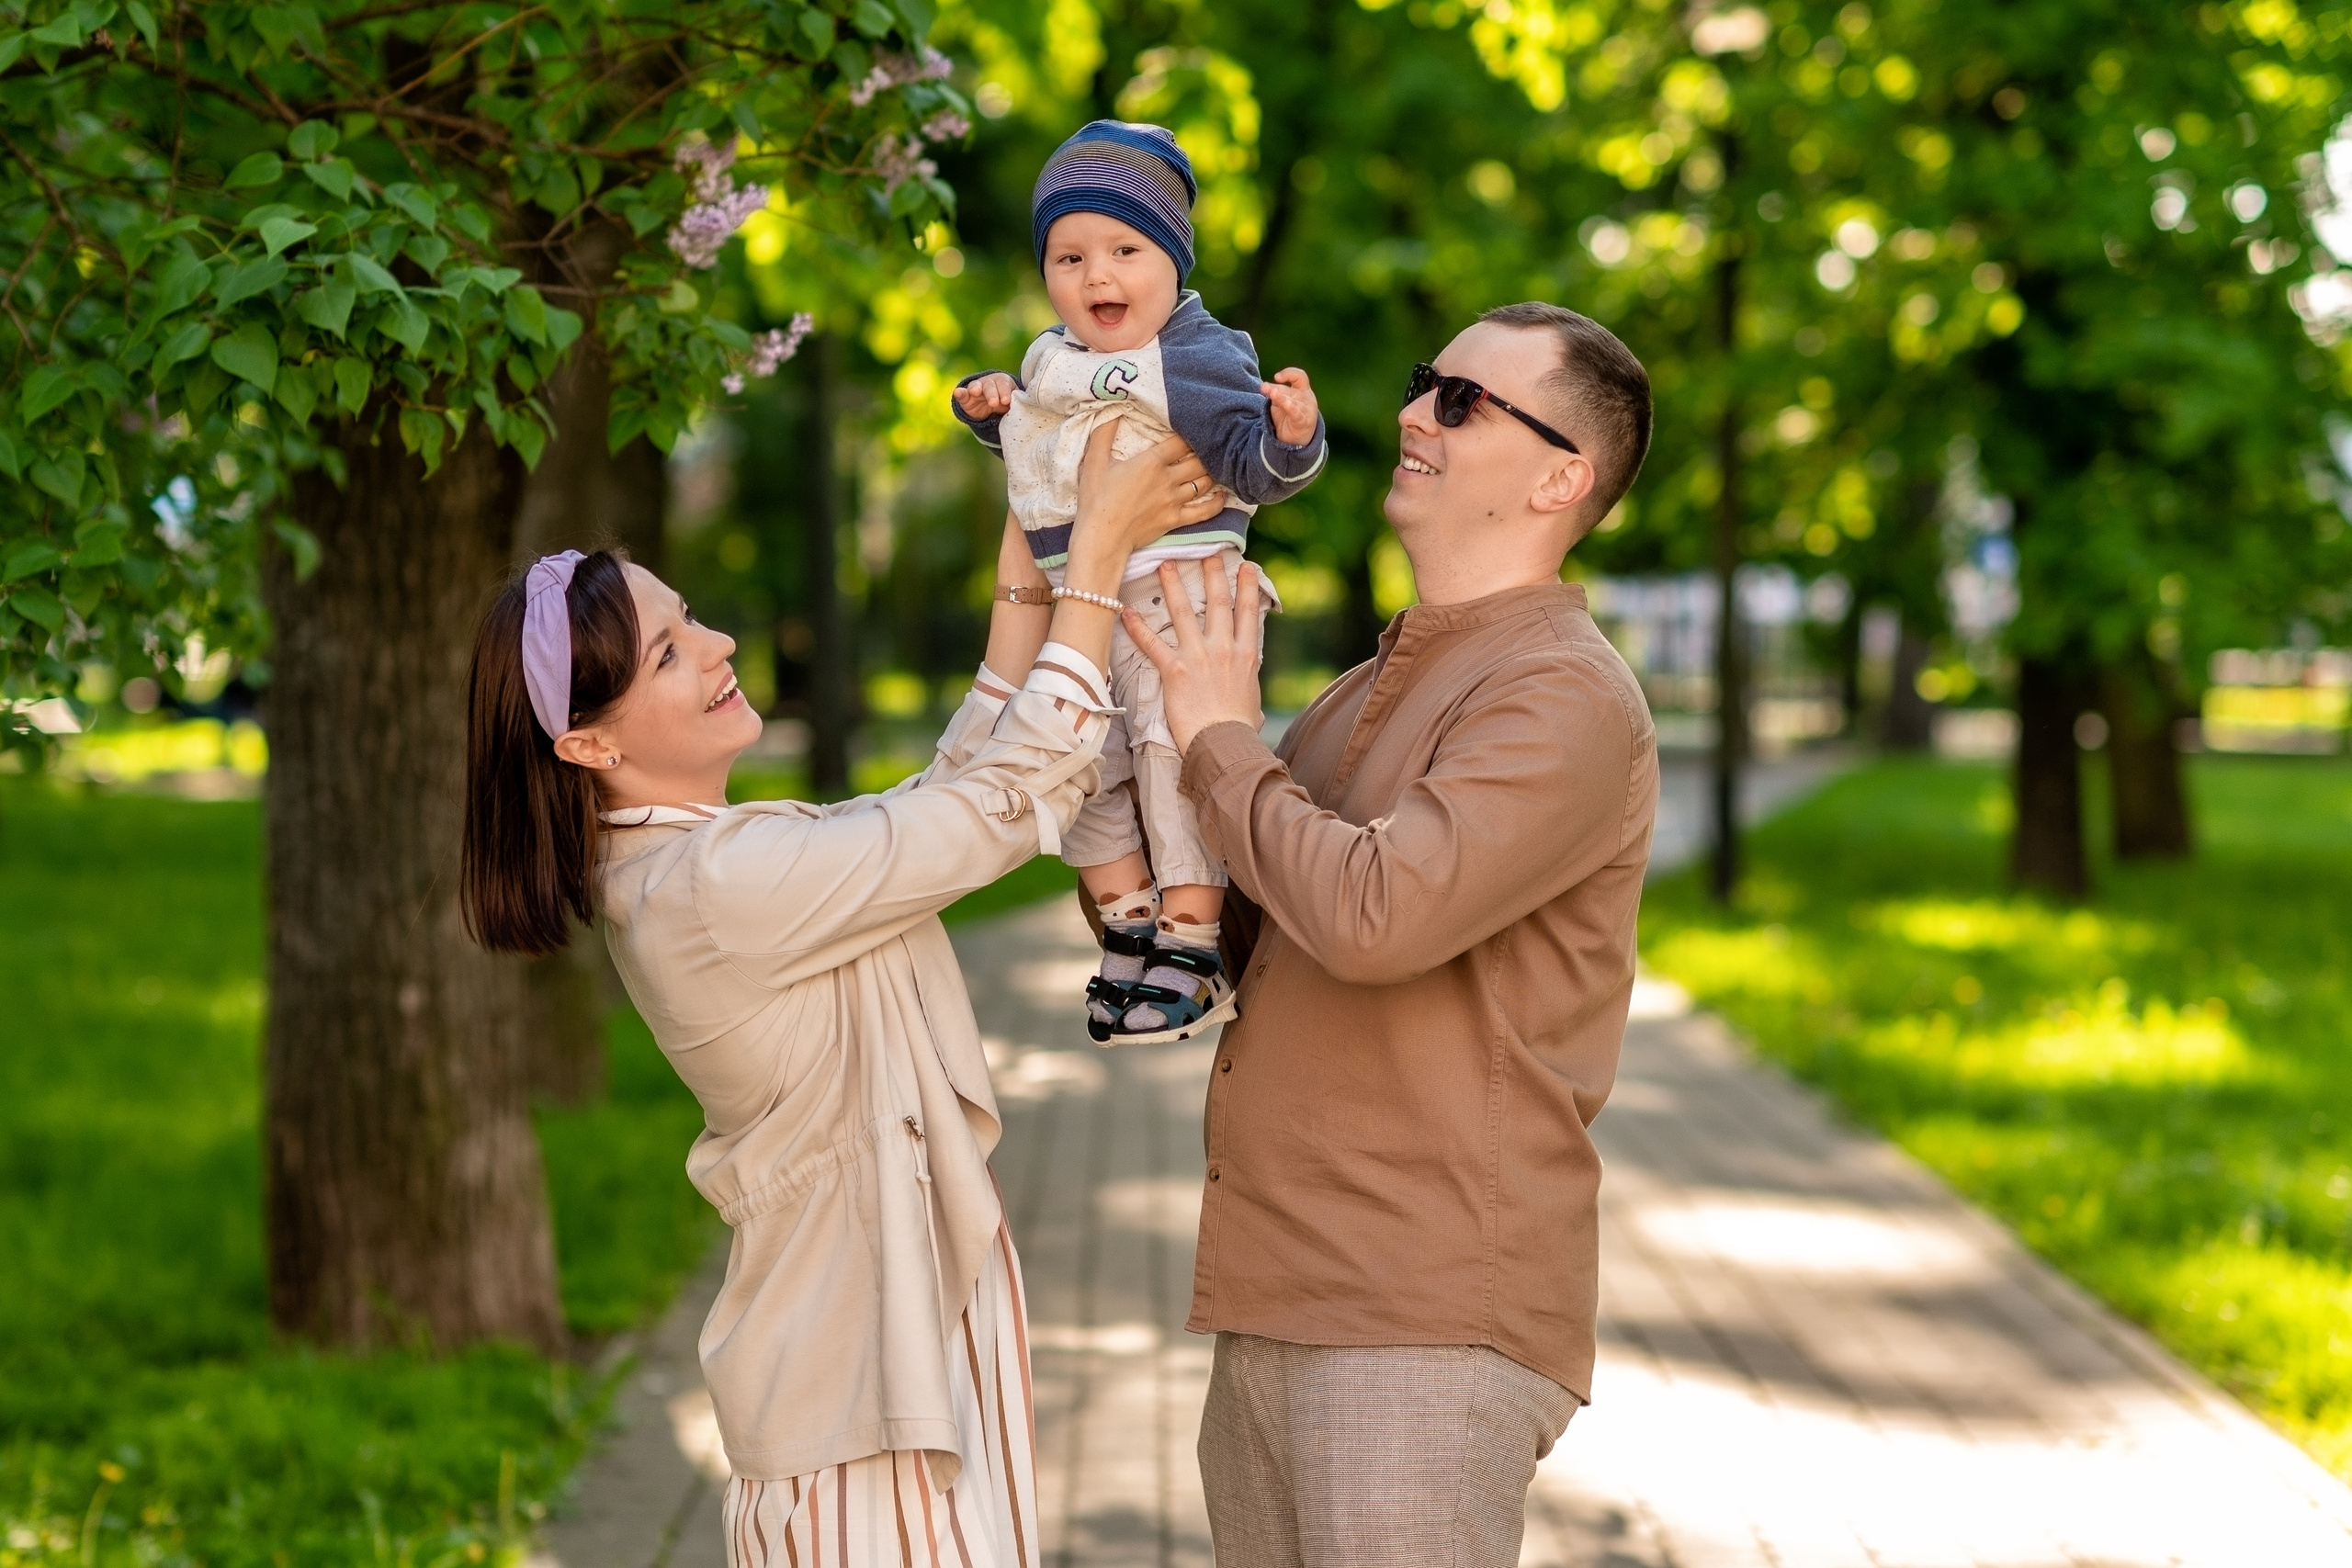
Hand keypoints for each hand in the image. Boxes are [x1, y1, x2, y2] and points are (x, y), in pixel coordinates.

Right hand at [955, 373, 1016, 418]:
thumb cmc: (1007, 404)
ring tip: (975, 392)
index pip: (1004, 385)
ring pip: (976, 386)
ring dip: (976, 389)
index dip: (1005, 392)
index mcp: (1003, 382)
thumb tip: (1024, 407)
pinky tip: (958, 392)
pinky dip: (960, 393)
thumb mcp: (1014, 403)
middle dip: (992, 393)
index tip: (1006, 401)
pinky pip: (962, 394)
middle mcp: (989, 383)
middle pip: (990, 385)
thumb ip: (1017, 403)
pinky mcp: (966, 397)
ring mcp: (976, 389)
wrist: (992, 410)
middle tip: (994, 403)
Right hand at [1067, 422, 1224, 566]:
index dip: (1190, 433)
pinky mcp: (1175, 520)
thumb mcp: (1094, 461)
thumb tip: (1112, 410)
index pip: (1181, 441)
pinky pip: (1204, 511)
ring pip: (1204, 482)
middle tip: (1210, 447)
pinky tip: (1223, 496)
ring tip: (1217, 466)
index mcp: (1151, 462)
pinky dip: (1217, 503)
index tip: (1194, 429)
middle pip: (1198, 460)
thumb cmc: (1096, 499)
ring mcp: (1174, 501)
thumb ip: (1103, 433)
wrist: (1101, 537)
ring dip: (1212, 473)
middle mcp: (1168, 479)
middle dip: (1206, 452)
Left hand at [1124, 560, 1265, 752]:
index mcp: (1246, 654)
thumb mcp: (1252, 700)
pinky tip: (1127, 611)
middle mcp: (1224, 648)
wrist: (1224, 744)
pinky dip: (1138, 627)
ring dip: (1173, 585)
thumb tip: (1251, 697)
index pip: (1248, 611)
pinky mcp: (1175, 670)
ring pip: (1184, 611)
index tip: (1246, 566)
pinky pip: (1153, 643)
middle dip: (1213, 573)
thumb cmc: (1238, 729)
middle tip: (1208, 551)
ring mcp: (1199, 657)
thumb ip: (1247, 687)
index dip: (1248, 586)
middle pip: (1218, 602)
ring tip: (1165, 564)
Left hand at [1261, 367, 1318, 446]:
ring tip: (1272, 393)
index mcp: (1303, 390)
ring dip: (1281, 398)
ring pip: (1292, 401)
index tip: (1277, 377)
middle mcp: (1307, 398)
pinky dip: (1291, 408)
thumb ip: (1274, 393)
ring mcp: (1307, 410)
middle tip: (1264, 388)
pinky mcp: (1303, 422)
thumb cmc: (1288, 416)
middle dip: (1276, 390)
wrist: (1295, 439)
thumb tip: (1263, 385)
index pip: (1300, 376)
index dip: (1289, 373)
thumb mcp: (1280, 402)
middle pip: (1290, 391)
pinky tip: (1287, 404)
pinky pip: (1296, 414)